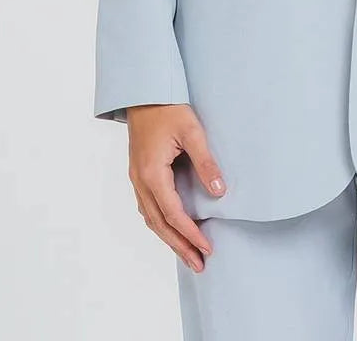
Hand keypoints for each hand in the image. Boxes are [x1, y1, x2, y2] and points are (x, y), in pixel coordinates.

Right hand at [127, 103, 226, 272]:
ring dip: (169, 238)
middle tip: (199, 265)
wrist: (144, 91)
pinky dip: (161, 222)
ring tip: (188, 254)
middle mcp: (140, 181)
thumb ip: (205, 162)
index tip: (208, 248)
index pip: (173, 214)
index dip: (191, 234)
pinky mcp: (139, 172)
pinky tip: (173, 227)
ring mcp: (136, 178)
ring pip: (151, 218)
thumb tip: (219, 192)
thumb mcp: (192, 132)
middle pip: (159, 224)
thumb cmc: (167, 107)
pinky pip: (148, 206)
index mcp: (152, 173)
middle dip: (179, 246)